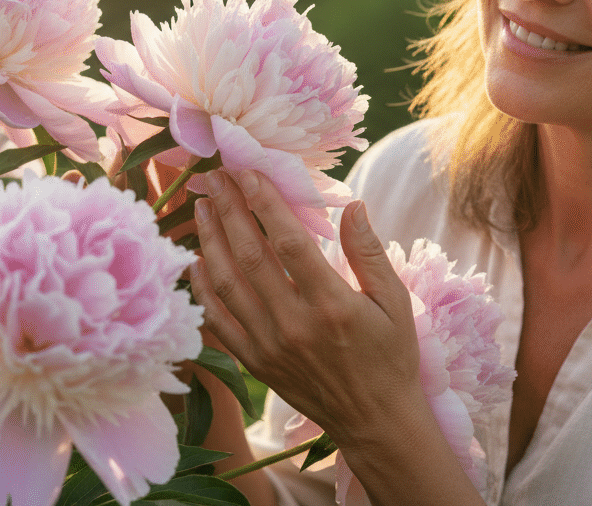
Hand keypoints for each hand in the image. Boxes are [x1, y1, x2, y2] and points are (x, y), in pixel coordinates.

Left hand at [190, 169, 423, 450]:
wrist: (374, 421)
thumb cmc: (391, 356)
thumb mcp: (395, 301)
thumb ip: (369, 252)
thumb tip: (353, 205)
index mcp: (331, 304)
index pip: (288, 240)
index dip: (265, 201)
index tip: (248, 171)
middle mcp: (294, 324)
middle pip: (249, 254)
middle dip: (229, 210)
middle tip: (213, 177)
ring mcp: (269, 345)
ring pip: (227, 283)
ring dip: (210, 241)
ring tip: (202, 207)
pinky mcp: (255, 363)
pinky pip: (218, 320)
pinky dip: (203, 288)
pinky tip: (196, 260)